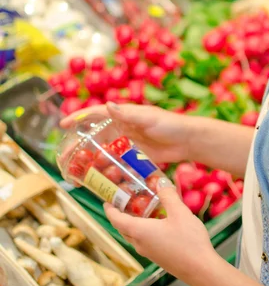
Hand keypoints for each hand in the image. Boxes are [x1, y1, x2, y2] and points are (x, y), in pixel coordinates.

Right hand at [61, 102, 191, 164]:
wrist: (188, 141)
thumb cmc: (170, 125)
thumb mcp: (149, 118)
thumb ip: (129, 114)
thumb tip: (108, 105)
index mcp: (124, 115)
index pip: (96, 114)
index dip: (78, 118)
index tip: (62, 125)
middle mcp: (122, 128)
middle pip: (95, 136)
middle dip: (79, 146)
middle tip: (65, 158)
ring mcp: (128, 143)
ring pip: (103, 151)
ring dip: (90, 161)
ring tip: (77, 172)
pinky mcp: (135, 157)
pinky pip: (117, 163)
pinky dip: (107, 170)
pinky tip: (99, 180)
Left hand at [104, 181, 217, 284]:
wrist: (201, 270)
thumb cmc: (188, 241)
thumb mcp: (180, 212)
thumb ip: (168, 195)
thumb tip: (160, 181)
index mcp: (140, 231)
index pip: (116, 220)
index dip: (110, 210)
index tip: (106, 200)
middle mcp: (140, 243)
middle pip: (122, 229)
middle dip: (119, 215)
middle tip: (123, 201)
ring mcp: (149, 253)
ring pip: (132, 236)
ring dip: (131, 223)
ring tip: (139, 209)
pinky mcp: (158, 257)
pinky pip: (142, 241)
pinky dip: (141, 230)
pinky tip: (156, 223)